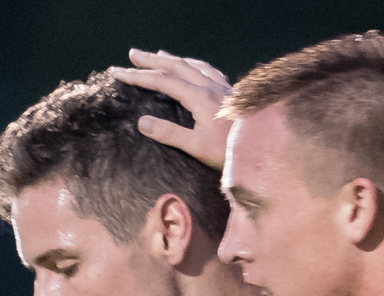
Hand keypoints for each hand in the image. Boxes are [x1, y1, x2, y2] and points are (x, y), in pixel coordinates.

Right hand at [110, 48, 232, 170]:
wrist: (265, 150)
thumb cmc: (231, 152)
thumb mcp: (197, 147)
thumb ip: (169, 134)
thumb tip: (141, 122)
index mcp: (200, 97)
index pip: (163, 80)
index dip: (139, 76)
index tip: (119, 73)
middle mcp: (211, 87)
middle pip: (177, 66)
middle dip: (152, 60)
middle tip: (132, 54)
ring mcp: (223, 88)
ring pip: (193, 65)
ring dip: (173, 59)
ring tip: (159, 54)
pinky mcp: (232, 94)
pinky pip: (209, 70)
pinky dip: (195, 65)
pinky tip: (195, 68)